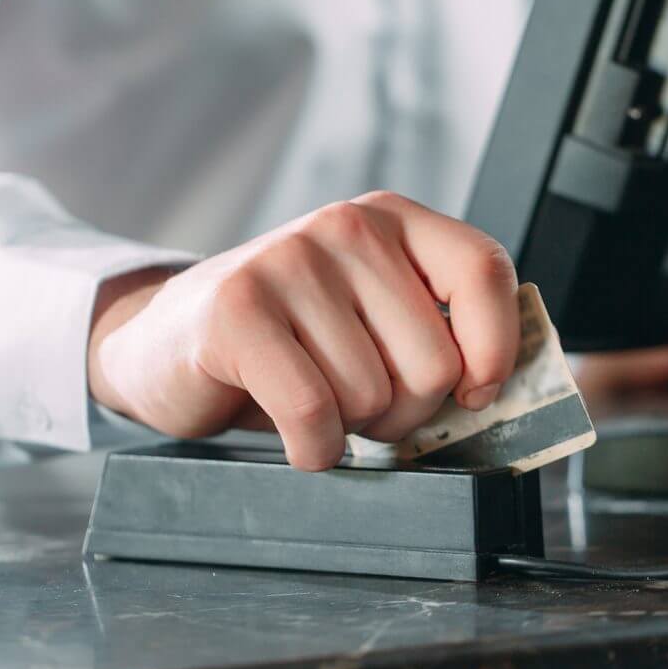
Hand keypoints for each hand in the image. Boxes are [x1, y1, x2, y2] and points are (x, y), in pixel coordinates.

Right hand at [88, 192, 521, 470]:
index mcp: (390, 220)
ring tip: (313, 400)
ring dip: (349, 429)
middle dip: (404, 413)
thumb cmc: (287, 341)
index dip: (494, 348)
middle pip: (433, 360)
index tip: (474, 392)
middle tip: (359, 403)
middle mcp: (343, 227)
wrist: (166, 341)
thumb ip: (434, 331)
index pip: (481, 269)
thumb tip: (500, 389)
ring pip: (372, 395)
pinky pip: (313, 412)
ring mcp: (287, 262)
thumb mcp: (368, 314)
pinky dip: (313, 448)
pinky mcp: (238, 311)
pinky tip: (296, 434)